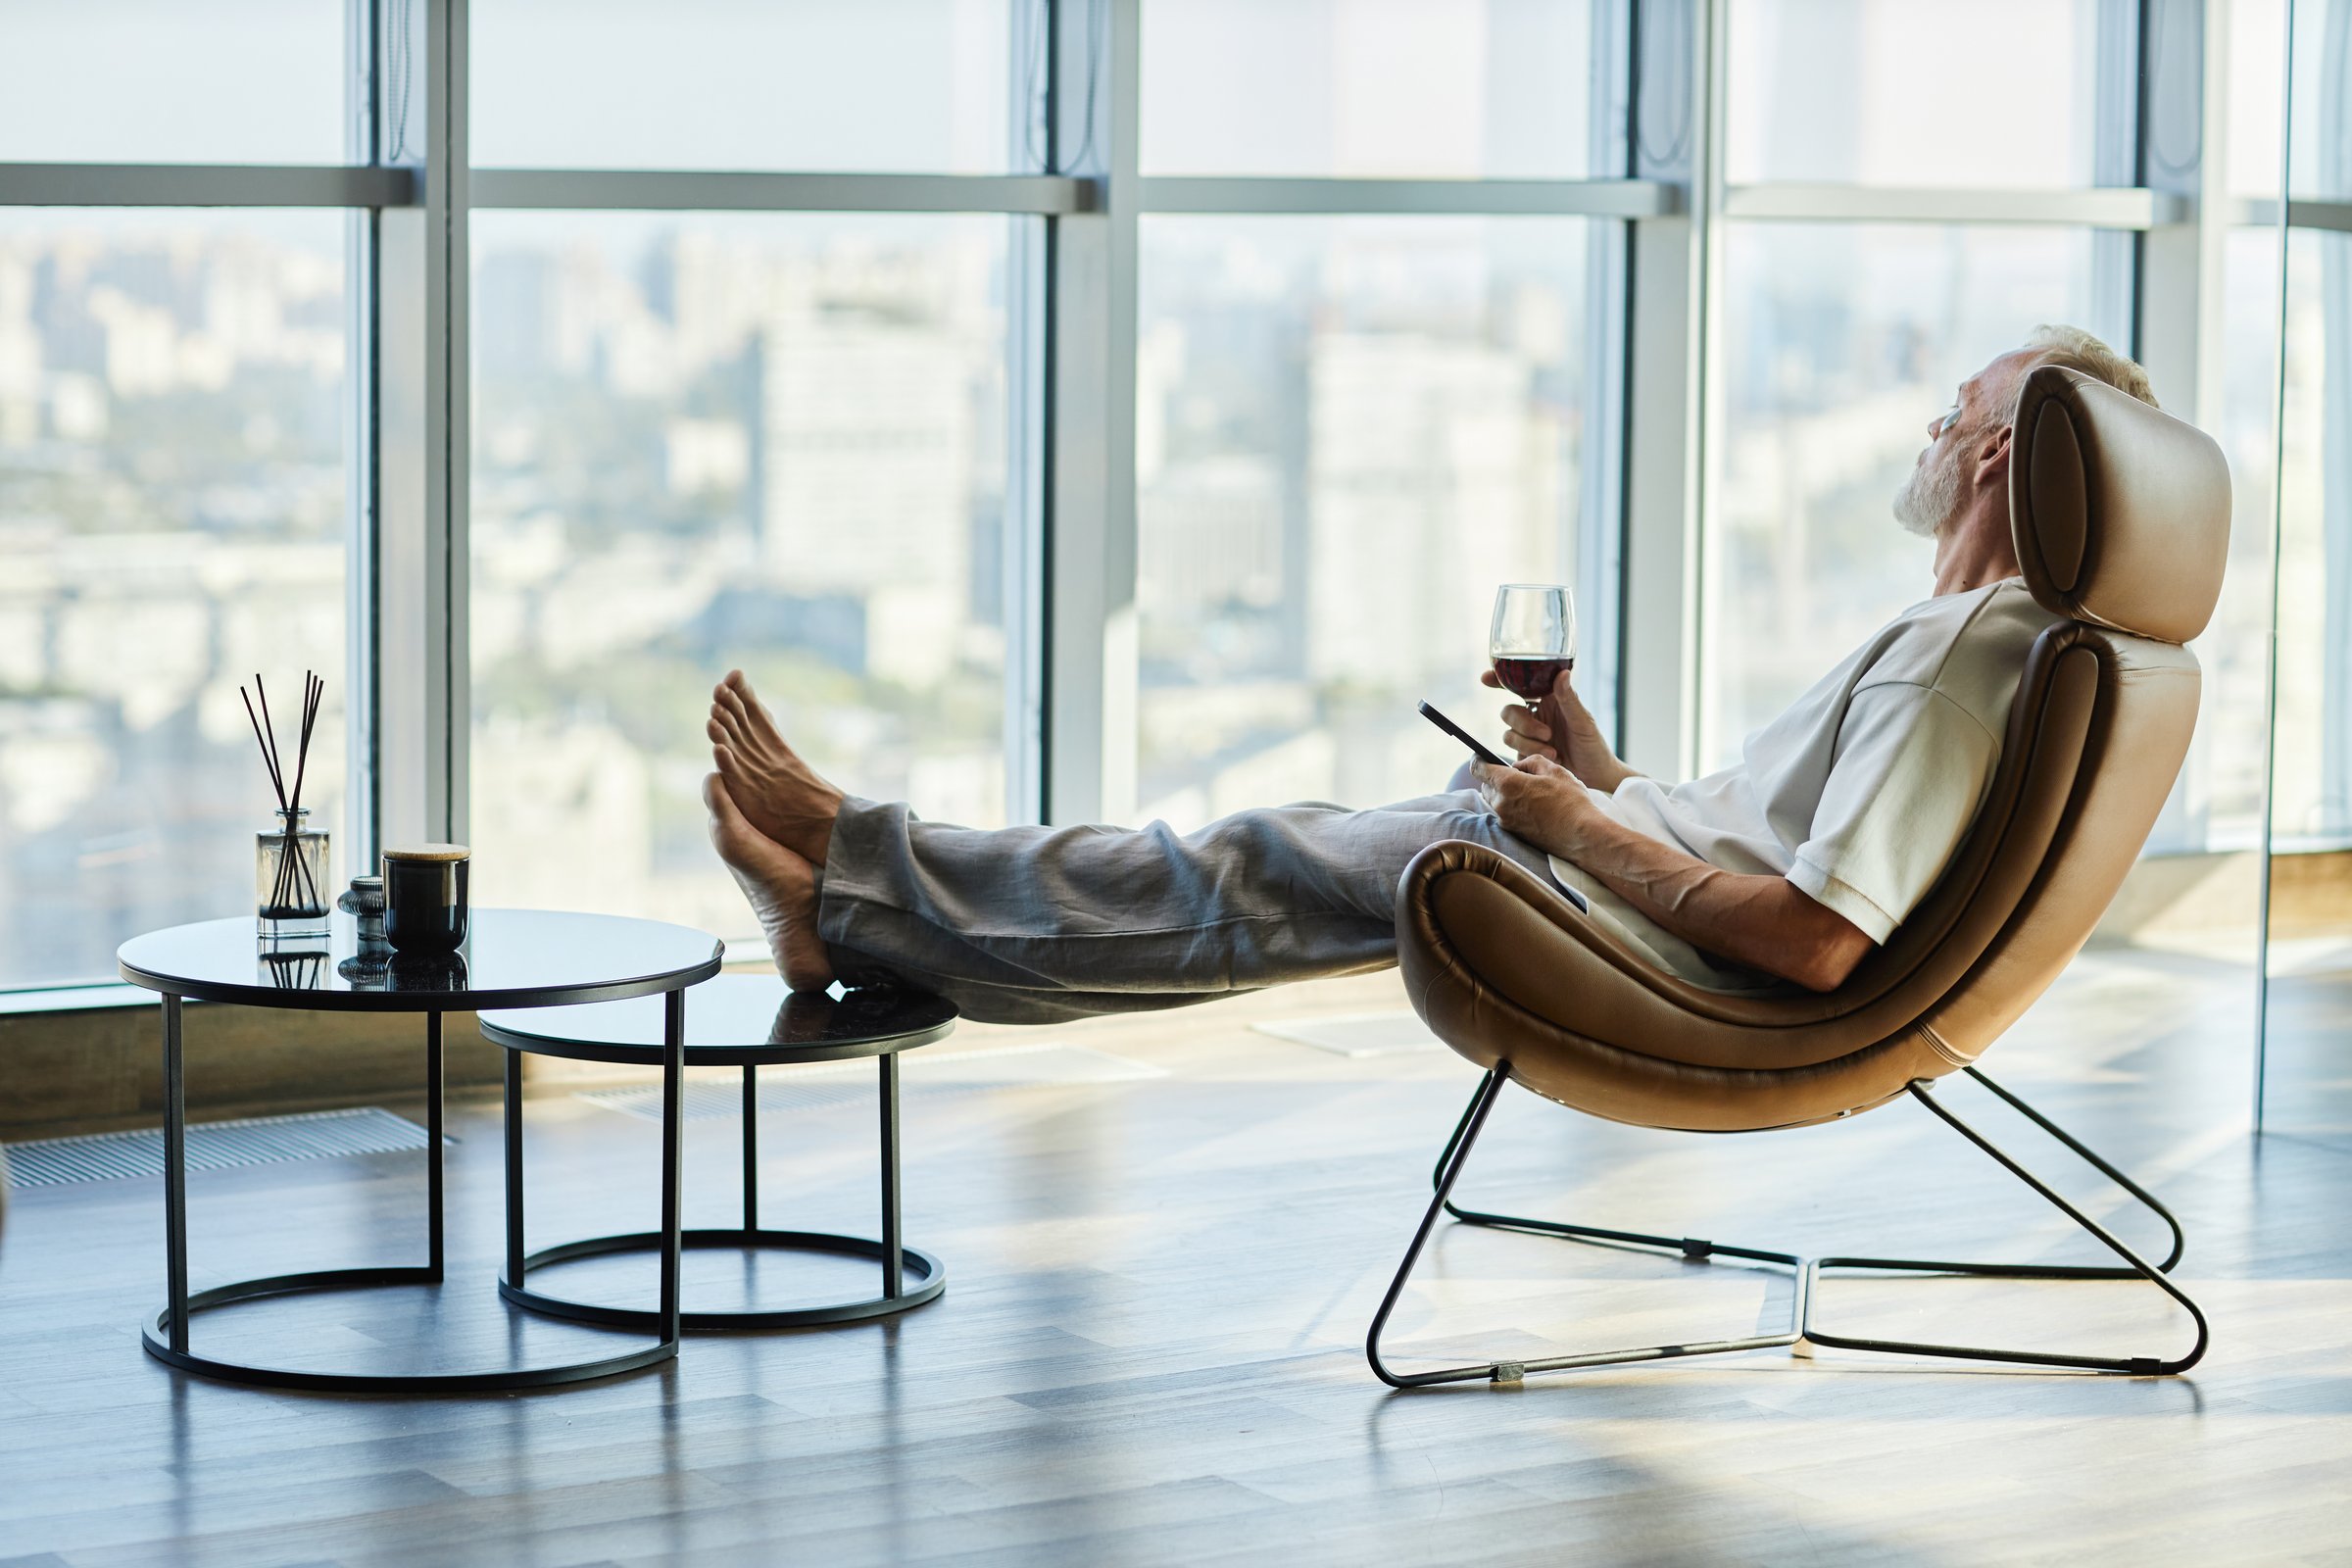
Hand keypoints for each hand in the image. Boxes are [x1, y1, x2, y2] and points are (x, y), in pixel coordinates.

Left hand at [1473, 753, 1599, 855]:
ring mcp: (1506, 821)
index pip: (1478, 768)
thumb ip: (1531, 761)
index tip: (1483, 756)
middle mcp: (1501, 804)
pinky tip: (1534, 806)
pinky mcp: (1514, 833)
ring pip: (1495, 800)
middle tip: (1518, 774)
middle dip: (1495, 776)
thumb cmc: (1571, 801)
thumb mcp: (1554, 770)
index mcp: (1507, 784)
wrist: (1582, 836)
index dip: (1479, 758)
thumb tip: (1518, 766)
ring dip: (1504, 792)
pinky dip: (1512, 806)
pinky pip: (1504, 814)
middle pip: (1485, 785)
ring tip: (1530, 790)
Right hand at [1478, 668, 1635, 792]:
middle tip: (1547, 734)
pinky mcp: (1525, 755)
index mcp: (1548, 699)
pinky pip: (1514, 752)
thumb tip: (1562, 673)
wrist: (1596, 776)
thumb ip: (1569, 699)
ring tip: (1553, 752)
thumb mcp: (1583, 721)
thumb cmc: (1593, 745)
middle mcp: (1535, 715)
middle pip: (1509, 711)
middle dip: (1523, 723)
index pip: (1520, 685)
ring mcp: (1529, 737)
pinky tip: (1550, 759)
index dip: (1500, 680)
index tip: (1486, 679)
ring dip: (1529, 743)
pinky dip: (1529, 754)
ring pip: (1509, 733)